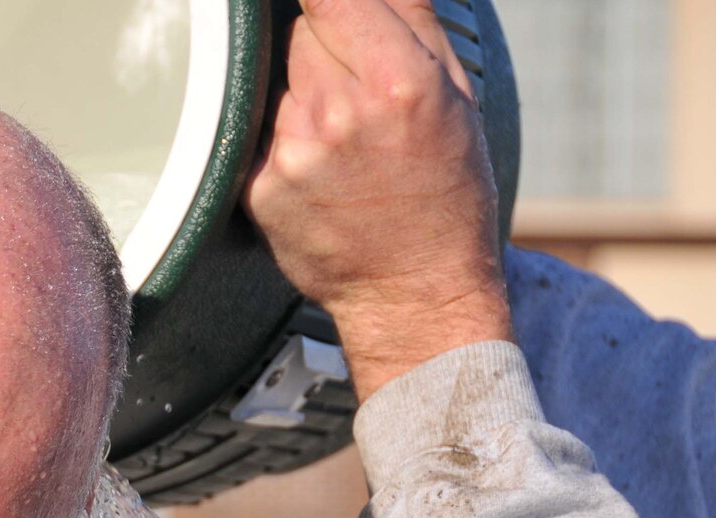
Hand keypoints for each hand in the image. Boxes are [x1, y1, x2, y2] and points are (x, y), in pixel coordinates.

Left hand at [243, 0, 513, 398]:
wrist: (415, 292)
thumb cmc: (445, 193)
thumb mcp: (455, 96)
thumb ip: (412, 18)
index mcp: (398, 82)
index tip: (328, 6)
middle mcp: (339, 113)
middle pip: (299, 31)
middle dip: (322, 44)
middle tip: (355, 88)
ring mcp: (293, 152)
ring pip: (276, 82)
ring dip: (301, 94)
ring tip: (342, 139)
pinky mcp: (259, 188)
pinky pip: (259, 133)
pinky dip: (282, 139)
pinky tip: (320, 171)